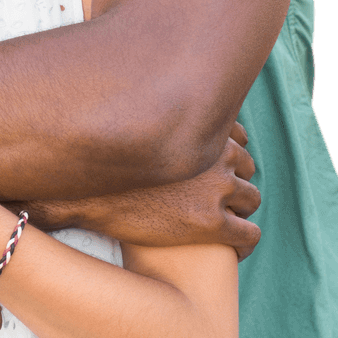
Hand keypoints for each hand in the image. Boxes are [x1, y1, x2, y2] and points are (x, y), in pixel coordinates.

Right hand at [32, 123, 261, 260]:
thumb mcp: (134, 121)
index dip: (226, 153)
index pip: (238, 135)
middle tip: (213, 198)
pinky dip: (244, 243)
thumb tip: (146, 88)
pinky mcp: (212, 223)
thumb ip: (155, 111)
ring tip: (222, 226)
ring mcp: (216, 187)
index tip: (213, 167)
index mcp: (199, 123)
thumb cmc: (103, 157)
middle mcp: (216, 151)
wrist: (85, 194)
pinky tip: (230, 250)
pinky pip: (249, 235)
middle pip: (247, 167)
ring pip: (252, 200)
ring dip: (240, 211)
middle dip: (234, 181)